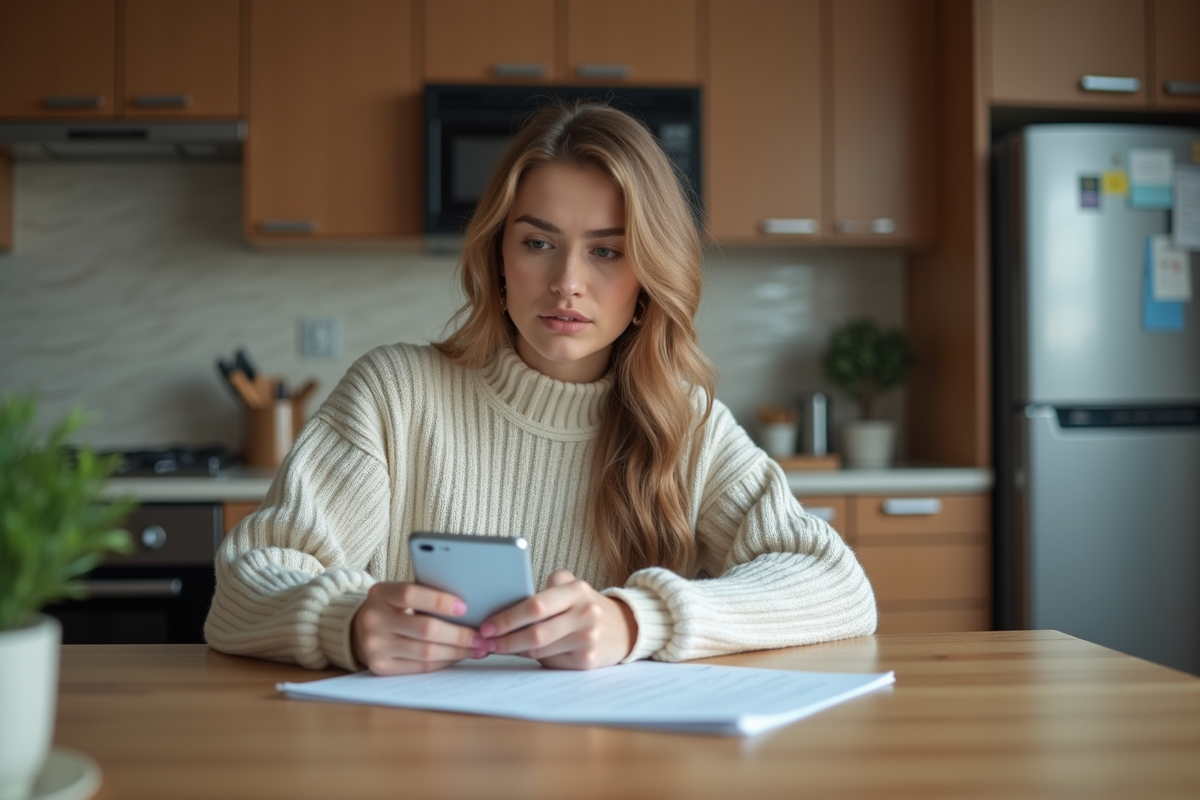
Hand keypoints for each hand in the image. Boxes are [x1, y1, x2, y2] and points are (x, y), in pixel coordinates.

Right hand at [351, 581, 488, 675]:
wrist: (360, 629)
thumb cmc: (393, 607)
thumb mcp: (400, 593)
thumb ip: (425, 595)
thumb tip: (469, 608)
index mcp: (380, 594)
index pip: (410, 594)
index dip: (439, 601)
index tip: (465, 607)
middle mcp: (373, 620)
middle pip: (425, 629)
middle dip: (459, 634)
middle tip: (482, 636)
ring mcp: (375, 646)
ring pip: (426, 652)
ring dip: (457, 651)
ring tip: (477, 648)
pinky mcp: (380, 667)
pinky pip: (421, 667)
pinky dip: (444, 662)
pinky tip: (458, 656)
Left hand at [480, 570, 637, 669]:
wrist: (626, 628)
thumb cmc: (587, 606)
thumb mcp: (573, 587)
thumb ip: (548, 587)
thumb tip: (508, 603)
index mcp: (577, 591)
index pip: (535, 605)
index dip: (507, 618)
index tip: (487, 625)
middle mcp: (585, 613)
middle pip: (536, 632)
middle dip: (506, 639)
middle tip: (486, 642)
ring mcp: (588, 639)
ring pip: (540, 650)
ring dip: (516, 650)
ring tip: (500, 646)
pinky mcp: (588, 660)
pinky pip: (551, 662)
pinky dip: (535, 659)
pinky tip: (525, 653)